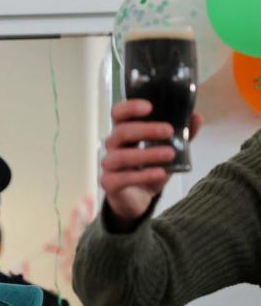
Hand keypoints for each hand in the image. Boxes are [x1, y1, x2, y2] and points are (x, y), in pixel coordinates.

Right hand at [99, 99, 201, 230]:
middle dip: (146, 129)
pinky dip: (142, 175)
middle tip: (169, 131)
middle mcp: (113, 146)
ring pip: (121, 156)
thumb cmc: (149, 168)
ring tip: (170, 154)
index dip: (130, 107)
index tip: (149, 107)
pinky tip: (159, 173)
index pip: (118, 113)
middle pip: (121, 132)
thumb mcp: (169, 150)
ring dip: (147, 154)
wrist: (138, 198)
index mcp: (124, 132)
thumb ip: (182, 135)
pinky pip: (122, 178)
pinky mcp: (109, 183)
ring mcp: (109, 165)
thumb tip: (196, 117)